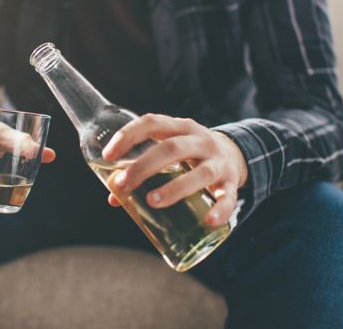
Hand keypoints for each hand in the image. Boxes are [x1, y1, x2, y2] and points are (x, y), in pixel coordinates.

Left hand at [101, 114, 246, 225]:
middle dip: (144, 166)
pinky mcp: (232, 183)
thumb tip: (114, 197)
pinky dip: (219, 209)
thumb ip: (142, 170)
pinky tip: (207, 221)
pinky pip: (228, 197)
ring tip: (152, 202)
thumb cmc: (189, 156)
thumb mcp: (169, 153)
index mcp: (180, 127)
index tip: (108, 155)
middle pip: (172, 148)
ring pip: (200, 173)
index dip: (128, 136)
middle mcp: (201, 140)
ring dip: (174, 188)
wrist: (234, 154)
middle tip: (123, 184)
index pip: (152, 122)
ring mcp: (219, 161)